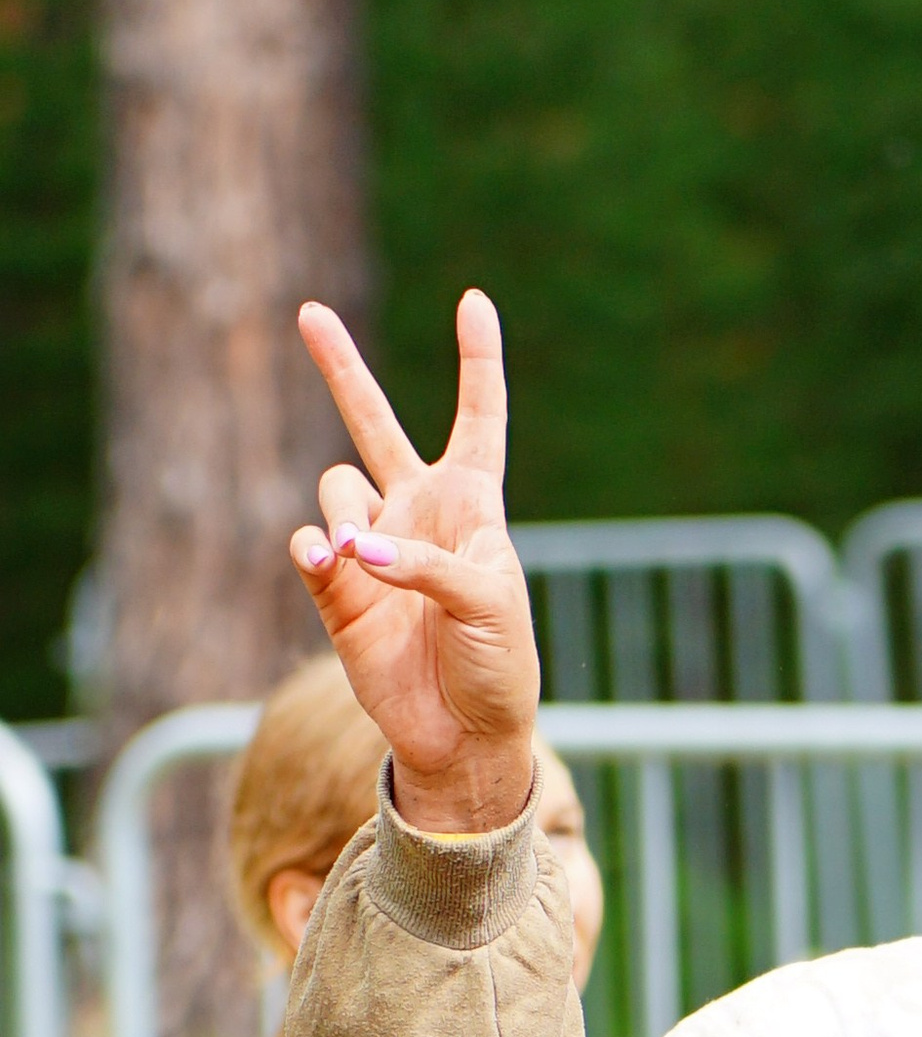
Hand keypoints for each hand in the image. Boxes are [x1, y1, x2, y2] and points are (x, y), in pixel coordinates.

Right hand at [290, 292, 541, 834]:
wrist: (463, 735)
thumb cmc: (499, 666)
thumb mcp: (490, 606)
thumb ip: (428, 566)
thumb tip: (352, 549)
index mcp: (475, 505)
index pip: (478, 418)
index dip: (477, 361)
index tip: (474, 300)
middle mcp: (419, 513)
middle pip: (375, 424)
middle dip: (343, 368)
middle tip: (308, 311)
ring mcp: (372, 547)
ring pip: (335, 487)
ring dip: (347, 516)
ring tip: (369, 564)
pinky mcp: (336, 588)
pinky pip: (308, 544)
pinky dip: (314, 551)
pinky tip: (330, 565)